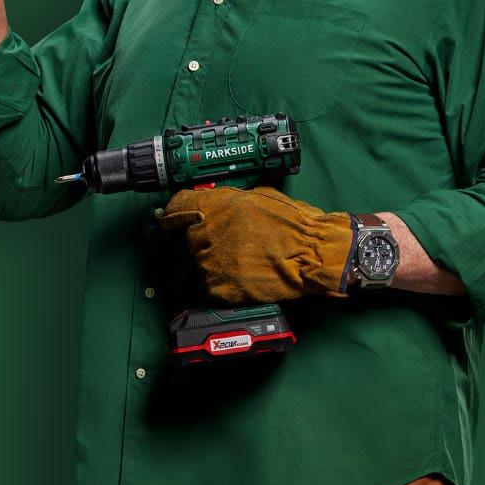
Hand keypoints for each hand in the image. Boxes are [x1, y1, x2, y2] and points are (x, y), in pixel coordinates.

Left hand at [158, 184, 355, 305]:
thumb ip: (229, 202)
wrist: (312, 254)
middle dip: (207, 241)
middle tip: (233, 243)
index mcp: (216, 206)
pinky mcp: (220, 288)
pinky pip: (213, 285)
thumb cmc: (293, 224)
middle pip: (191, 238)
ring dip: (216, 263)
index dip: (175, 212)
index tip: (171, 218)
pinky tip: (245, 276)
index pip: (180, 206)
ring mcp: (211, 262)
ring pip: (201, 264)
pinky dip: (225, 283)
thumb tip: (213, 205)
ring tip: (245, 261)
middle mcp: (207, 232)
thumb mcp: (259, 197)